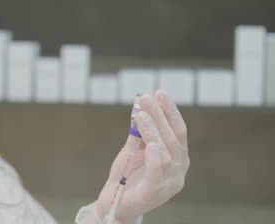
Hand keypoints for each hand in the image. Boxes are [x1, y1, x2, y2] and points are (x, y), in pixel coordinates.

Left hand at [95, 90, 189, 222]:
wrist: (114, 202)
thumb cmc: (126, 175)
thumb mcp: (134, 149)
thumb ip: (139, 132)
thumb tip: (141, 106)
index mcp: (177, 158)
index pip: (178, 131)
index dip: (170, 111)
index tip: (159, 93)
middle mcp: (179, 170)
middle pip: (172, 138)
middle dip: (159, 115)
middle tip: (146, 98)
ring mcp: (170, 182)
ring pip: (164, 152)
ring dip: (153, 130)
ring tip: (142, 114)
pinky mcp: (155, 193)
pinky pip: (157, 173)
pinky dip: (154, 158)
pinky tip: (149, 144)